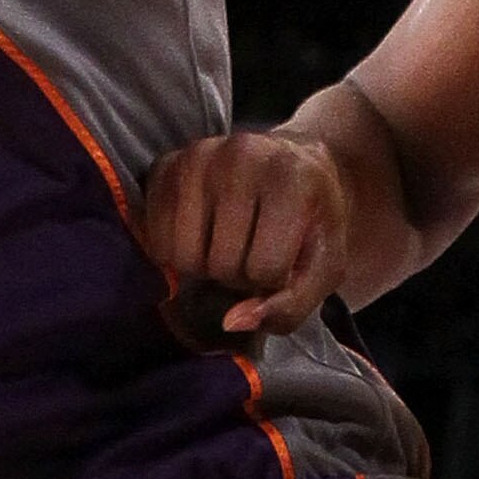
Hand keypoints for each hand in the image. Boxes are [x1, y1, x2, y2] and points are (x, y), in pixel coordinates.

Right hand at [136, 126, 348, 339]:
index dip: (273, 282)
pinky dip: (176, 248)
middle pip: (221, 264)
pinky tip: (201, 231)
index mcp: (292, 178)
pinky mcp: (166, 163)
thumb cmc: (311, 222)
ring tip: (226, 242)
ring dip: (204, 264)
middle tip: (253, 250)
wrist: (296, 165)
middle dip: (237, 273)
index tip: (283, 261)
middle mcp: (241, 156)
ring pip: (183, 256)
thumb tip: (230, 322)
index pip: (264, 268)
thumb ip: (289, 306)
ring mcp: (197, 156)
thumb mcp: (323, 268)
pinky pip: (155, 238)